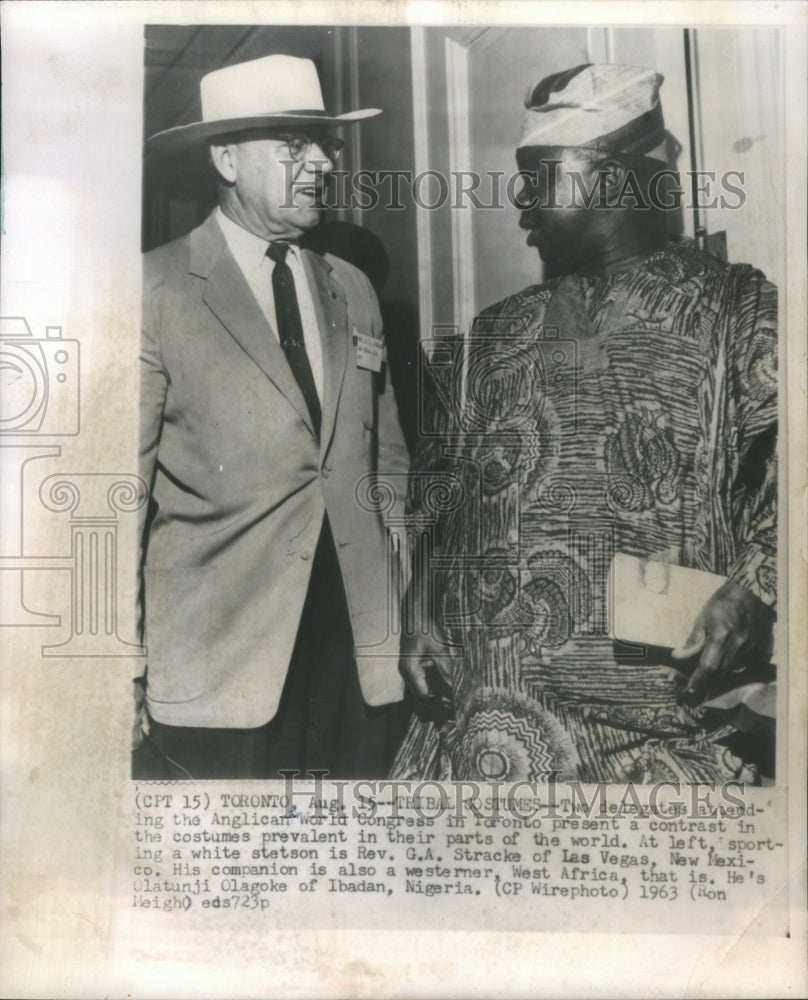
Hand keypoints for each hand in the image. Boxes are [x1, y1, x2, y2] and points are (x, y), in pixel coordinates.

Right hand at [399, 626, 456, 715]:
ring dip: (433, 697)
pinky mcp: (413, 665)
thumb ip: (446, 669)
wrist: (416, 614)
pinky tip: (442, 690)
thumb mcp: (439, 649)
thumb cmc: (425, 629)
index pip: (424, 696)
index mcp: (411, 671)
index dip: (437, 705)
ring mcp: (409, 670)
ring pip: (420, 691)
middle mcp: (407, 673)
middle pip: (420, 697)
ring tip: (448, 705)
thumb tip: (454, 686)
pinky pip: (421, 682)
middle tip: (451, 712)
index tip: (451, 710)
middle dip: (434, 705)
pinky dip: (431, 688)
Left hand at [672, 580, 773, 704]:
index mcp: (721, 637)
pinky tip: (731, 655)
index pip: (708, 667)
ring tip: (714, 662)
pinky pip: (746, 665)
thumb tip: (678, 656)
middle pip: (720, 673)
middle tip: (697, 680)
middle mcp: (738, 646)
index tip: (690, 690)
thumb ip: (693, 640)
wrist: (750, 593)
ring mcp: (752, 649)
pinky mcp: (761, 649)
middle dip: (708, 678)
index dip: (698, 681)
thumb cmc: (722, 603)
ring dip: (721, 671)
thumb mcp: (703, 619)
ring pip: (733, 670)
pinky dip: (736, 664)